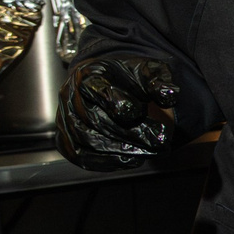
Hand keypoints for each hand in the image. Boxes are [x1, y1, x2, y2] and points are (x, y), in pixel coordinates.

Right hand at [55, 54, 180, 170]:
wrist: (109, 83)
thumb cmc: (128, 78)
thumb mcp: (148, 71)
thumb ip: (159, 81)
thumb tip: (170, 95)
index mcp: (88, 75)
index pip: (99, 90)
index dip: (120, 103)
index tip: (141, 111)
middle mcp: (70, 97)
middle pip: (94, 120)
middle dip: (131, 133)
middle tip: (160, 141)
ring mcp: (64, 119)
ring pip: (87, 140)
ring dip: (121, 150)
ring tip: (151, 152)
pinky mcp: (66, 139)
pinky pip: (81, 156)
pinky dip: (107, 162)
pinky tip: (132, 161)